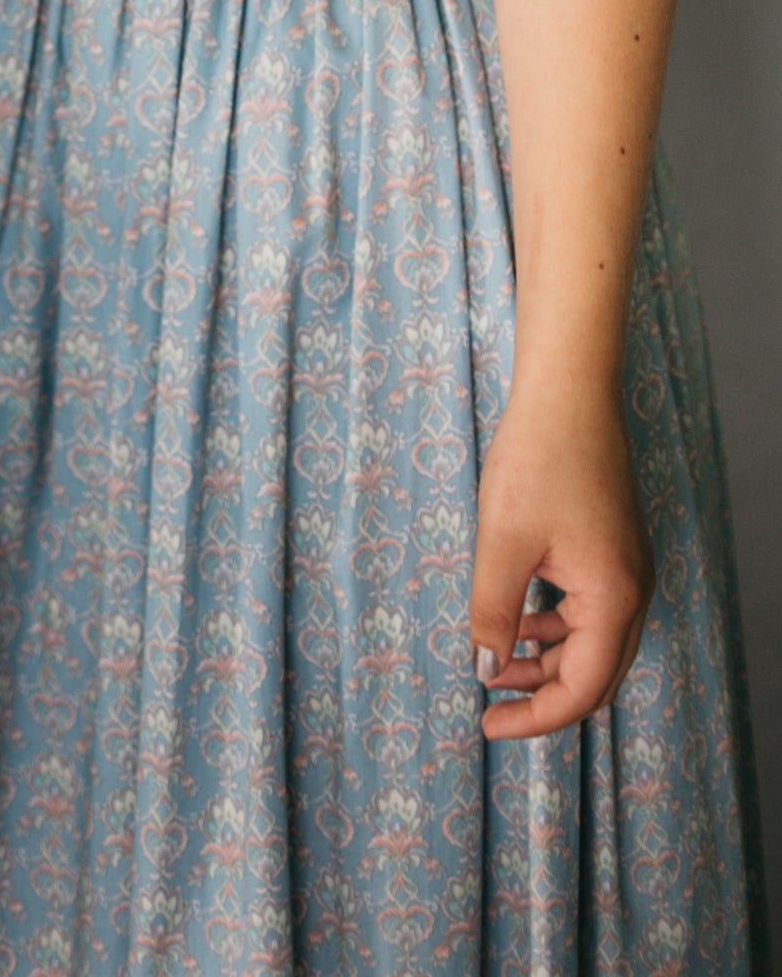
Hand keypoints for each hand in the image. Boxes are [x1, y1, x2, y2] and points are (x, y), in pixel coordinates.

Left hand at [468, 382, 653, 737]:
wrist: (569, 393)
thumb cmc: (537, 460)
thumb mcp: (502, 542)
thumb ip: (494, 612)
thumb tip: (487, 671)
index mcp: (612, 598)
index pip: (582, 690)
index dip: (535, 717)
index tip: (488, 726)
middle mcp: (631, 591)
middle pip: (595, 674)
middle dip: (543, 696)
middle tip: (491, 709)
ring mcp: (627, 569)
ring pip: (592, 643)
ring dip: (547, 661)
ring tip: (494, 664)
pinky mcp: (613, 549)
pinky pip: (590, 610)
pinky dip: (555, 627)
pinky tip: (518, 620)